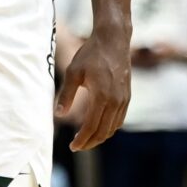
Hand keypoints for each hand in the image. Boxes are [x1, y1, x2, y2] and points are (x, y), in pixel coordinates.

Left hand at [59, 31, 130, 151]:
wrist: (113, 40)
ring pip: (113, 127)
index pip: (91, 126)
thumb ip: (66, 95)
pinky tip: (99, 127)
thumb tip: (58, 115)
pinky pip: (119, 119)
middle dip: (90, 142)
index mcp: (102, 96)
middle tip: (77, 146)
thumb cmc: (91, 54)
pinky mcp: (127, 96)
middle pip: (103, 131)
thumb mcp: (73, 72)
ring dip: (100, 136)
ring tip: (86, 139)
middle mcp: (116, 101)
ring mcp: (124, 99)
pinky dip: (109, 128)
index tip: (72, 146)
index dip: (81, 139)